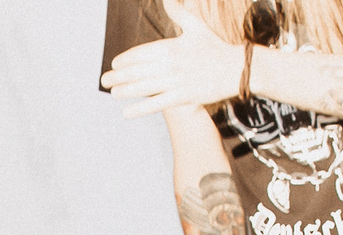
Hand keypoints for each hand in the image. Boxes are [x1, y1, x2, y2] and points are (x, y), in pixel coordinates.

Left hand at [102, 0, 244, 117]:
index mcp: (173, 46)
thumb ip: (178, 13)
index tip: (115, 64)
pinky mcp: (184, 97)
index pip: (142, 53)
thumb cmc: (214, 47)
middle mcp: (173, 64)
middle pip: (139, 71)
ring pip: (144, 88)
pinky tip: (127, 112)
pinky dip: (140, 109)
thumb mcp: (196, 27)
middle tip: (104, 80)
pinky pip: (157, 104)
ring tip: (113, 93)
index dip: (125, 59)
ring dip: (125, 91)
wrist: (238, 69)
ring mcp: (178, 81)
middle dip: (119, 76)